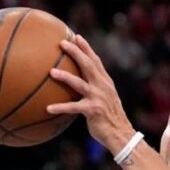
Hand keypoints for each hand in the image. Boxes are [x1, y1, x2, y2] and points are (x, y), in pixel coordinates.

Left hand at [47, 35, 135, 153]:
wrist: (121, 133)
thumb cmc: (109, 117)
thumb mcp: (106, 99)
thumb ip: (95, 89)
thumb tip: (79, 85)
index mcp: (106, 82)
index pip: (96, 60)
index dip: (86, 48)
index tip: (76, 36)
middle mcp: (103, 86)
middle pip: (88, 65)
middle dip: (76, 52)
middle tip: (62, 43)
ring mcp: (98, 97)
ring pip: (80, 83)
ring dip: (65, 76)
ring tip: (51, 71)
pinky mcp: (93, 110)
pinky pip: (74, 107)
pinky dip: (61, 107)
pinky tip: (48, 109)